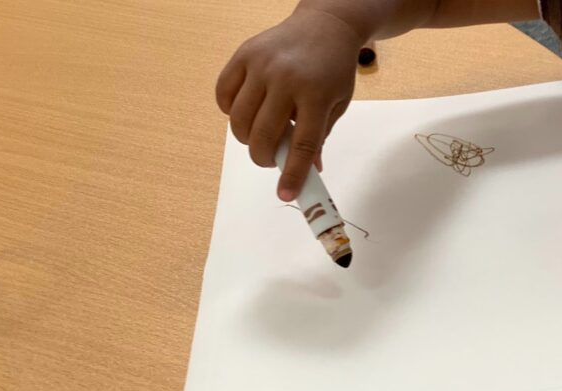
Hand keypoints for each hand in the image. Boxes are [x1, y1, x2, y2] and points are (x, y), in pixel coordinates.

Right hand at [216, 8, 364, 200]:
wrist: (325, 25)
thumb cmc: (333, 68)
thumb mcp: (337, 103)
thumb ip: (320, 137)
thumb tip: (309, 172)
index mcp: (317, 95)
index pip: (303, 146)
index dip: (292, 174)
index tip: (286, 195)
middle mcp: (287, 79)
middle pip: (263, 136)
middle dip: (264, 158)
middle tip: (272, 159)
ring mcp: (262, 65)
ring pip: (239, 120)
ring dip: (246, 138)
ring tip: (262, 133)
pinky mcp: (243, 55)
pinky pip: (224, 95)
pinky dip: (230, 111)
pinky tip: (247, 111)